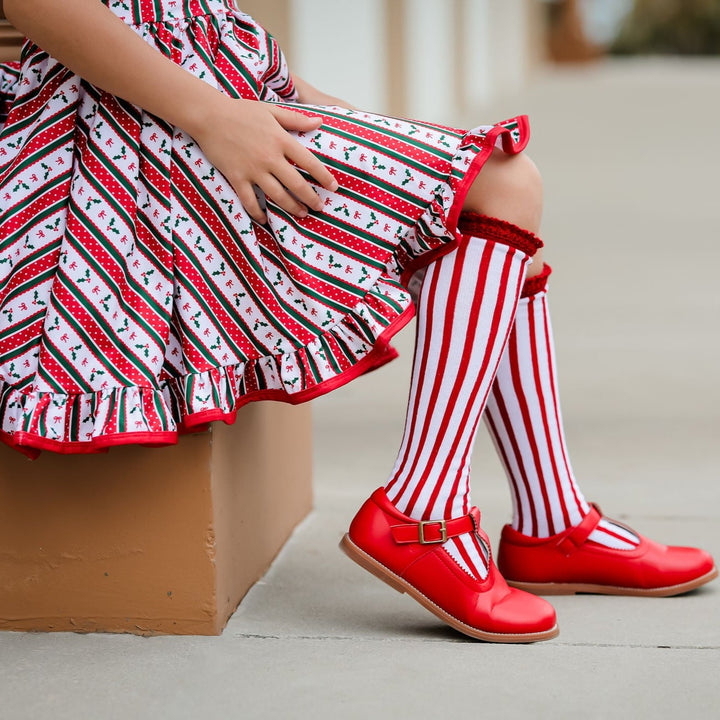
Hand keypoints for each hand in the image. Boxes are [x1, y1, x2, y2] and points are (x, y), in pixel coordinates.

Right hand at [192, 96, 337, 222]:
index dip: (323, 177)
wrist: (209, 115)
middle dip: (311, 199)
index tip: (333, 187)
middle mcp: (270, 157)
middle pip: (296, 184)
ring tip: (301, 214)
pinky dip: (258, 213)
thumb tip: (319, 122)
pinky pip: (249, 201)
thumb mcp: (271, 110)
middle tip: (319, 207)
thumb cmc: (241, 111)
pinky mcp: (236, 177)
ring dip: (292, 208)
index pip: (309, 162)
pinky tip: (265, 219)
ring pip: (277, 196)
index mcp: (281, 140)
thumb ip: (296, 119)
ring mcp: (253, 169)